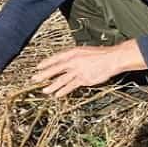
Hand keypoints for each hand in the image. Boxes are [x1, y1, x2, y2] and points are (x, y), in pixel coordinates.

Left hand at [33, 39, 147, 97]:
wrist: (112, 58)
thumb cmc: (101, 54)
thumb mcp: (85, 52)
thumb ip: (75, 57)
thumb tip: (67, 62)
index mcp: (74, 52)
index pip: (56, 57)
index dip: (47, 62)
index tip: (38, 66)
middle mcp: (74, 61)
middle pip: (56, 68)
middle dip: (44, 74)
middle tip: (34, 79)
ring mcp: (78, 70)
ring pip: (62, 79)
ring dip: (52, 85)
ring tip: (44, 90)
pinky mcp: (84, 79)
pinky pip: (71, 86)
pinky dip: (64, 90)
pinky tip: (57, 94)